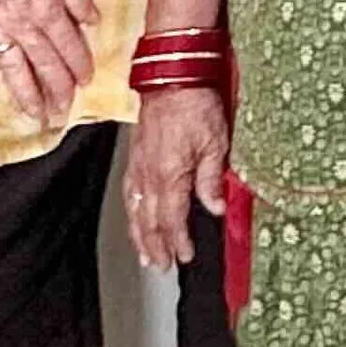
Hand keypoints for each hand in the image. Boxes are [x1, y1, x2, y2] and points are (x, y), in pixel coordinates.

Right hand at [0, 0, 96, 124]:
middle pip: (44, 63)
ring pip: (14, 67)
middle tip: (63, 110)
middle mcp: (22, 23)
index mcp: (47, 9)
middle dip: (56, 89)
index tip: (86, 81)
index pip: (68, 46)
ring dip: (25, 93)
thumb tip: (93, 20)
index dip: (79, 65)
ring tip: (35, 114)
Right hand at [126, 87, 229, 270]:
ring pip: (135, 210)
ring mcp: (139, 166)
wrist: (172, 80)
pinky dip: (131, 212)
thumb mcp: (216, 143)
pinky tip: (133, 217)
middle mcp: (149, 175)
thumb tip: (215, 207)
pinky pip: (129, 192)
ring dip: (140, 235)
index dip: (177, 241)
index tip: (184, 256)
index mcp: (170, 175)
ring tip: (145, 253)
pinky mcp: (135, 157)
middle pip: (149, 220)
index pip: (172, 219)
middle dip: (155, 246)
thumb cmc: (196, 106)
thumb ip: (211, 179)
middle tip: (161, 265)